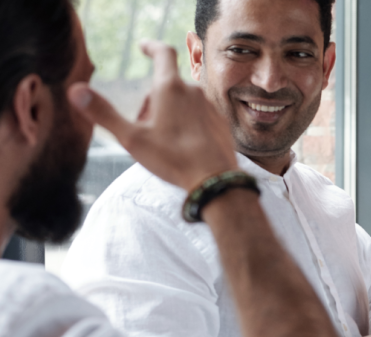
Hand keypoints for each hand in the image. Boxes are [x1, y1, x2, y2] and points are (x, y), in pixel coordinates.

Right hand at [68, 40, 236, 190]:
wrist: (214, 180)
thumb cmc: (172, 159)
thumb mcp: (131, 138)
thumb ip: (102, 113)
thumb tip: (75, 90)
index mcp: (170, 88)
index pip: (163, 53)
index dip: (151, 46)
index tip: (144, 46)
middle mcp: (193, 91)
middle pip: (166, 86)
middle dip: (152, 102)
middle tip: (143, 130)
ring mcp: (209, 106)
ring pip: (182, 102)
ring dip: (169, 113)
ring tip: (163, 142)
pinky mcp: (220, 122)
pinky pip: (198, 115)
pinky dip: (186, 124)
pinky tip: (183, 147)